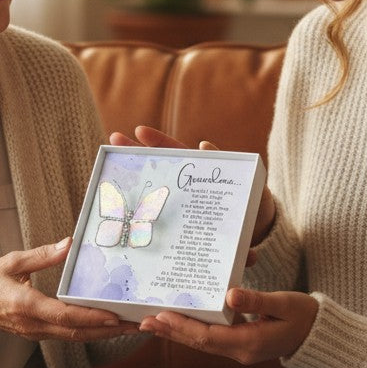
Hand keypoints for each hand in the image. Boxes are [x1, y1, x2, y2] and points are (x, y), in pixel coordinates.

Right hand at [0, 238, 136, 343]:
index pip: (64, 315)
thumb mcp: (10, 262)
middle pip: (77, 331)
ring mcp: (36, 332)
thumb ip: (41, 256)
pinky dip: (90, 331)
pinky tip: (106, 325)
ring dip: (103, 333)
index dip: (91, 317)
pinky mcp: (38, 332)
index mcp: (26, 306)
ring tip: (129, 326)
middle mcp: (34, 324)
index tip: (114, 316)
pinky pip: (68, 334)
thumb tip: (68, 244)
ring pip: (75, 336)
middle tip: (136, 323)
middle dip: (108, 329)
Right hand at [109, 125, 275, 256]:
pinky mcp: (180, 232)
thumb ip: (232, 168)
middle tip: (113, 140)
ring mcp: (181, 210)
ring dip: (131, 191)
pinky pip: (160, 229)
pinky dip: (143, 229)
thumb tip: (205, 146)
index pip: (177, 153)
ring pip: (152, 197)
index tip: (138, 130)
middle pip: (156, 169)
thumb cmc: (253, 205)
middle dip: (134, 155)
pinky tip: (122, 228)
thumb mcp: (248, 184)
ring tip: (107, 182)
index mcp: (201, 175)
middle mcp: (185, 190)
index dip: (158, 142)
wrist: (258, 237)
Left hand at [139, 287, 317, 364]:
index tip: (162, 316)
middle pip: (200, 343)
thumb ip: (257, 299)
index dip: (184, 328)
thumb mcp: (284, 303)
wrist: (319, 336)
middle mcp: (241, 351)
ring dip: (179, 332)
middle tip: (145, 322)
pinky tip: (181, 321)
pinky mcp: (242, 344)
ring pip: (203, 343)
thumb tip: (230, 295)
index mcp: (249, 343)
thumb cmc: (305, 316)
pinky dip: (194, 331)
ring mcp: (241, 351)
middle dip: (172, 332)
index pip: (209, 338)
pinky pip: (211, 339)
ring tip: (154, 322)